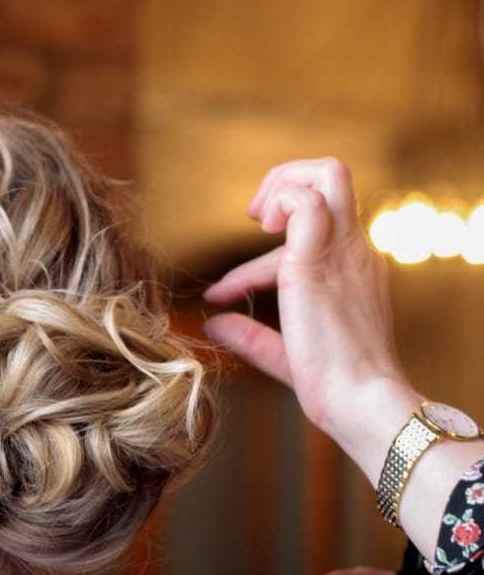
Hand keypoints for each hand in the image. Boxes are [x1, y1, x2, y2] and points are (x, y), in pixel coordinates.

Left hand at [200, 157, 407, 439]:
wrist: (362, 401)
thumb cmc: (334, 385)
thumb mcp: (284, 354)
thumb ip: (250, 337)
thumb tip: (213, 325)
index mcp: (353, 270)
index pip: (309, 238)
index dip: (255, 261)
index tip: (222, 293)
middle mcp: (353, 251)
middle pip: (335, 177)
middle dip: (286, 180)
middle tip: (254, 219)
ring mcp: (341, 251)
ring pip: (329, 174)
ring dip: (282, 185)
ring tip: (256, 220)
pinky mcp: (320, 261)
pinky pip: (307, 201)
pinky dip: (279, 204)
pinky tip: (258, 234)